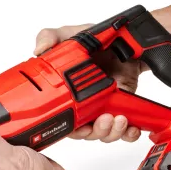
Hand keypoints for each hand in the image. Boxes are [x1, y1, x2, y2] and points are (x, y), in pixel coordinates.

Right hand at [34, 24, 141, 142]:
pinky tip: (132, 128)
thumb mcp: (69, 35)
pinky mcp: (123, 109)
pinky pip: (125, 130)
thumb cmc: (96, 42)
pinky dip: (128, 133)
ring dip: (112, 132)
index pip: (66, 123)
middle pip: (87, 133)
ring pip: (105, 134)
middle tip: (104, 119)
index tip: (79, 128)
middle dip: (96, 131)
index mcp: (69, 98)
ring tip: (119, 119)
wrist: (125, 39)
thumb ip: (50, 37)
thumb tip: (39, 50)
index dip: (72, 130)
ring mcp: (105, 109)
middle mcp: (85, 108)